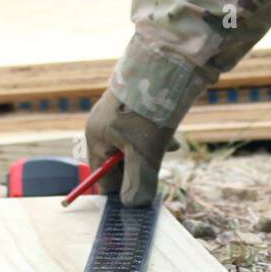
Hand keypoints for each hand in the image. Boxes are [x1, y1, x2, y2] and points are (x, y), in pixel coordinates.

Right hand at [83, 88, 174, 206]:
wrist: (169, 65)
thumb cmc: (149, 111)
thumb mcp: (143, 153)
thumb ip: (137, 182)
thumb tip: (132, 206)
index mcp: (97, 136)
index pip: (101, 176)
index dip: (120, 190)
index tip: (139, 201)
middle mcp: (105, 124)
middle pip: (120, 161)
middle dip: (141, 168)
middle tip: (158, 170)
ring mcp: (122, 113)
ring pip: (136, 146)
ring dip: (153, 152)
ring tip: (170, 147)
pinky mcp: (139, 105)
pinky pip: (146, 131)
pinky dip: (159, 137)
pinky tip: (173, 138)